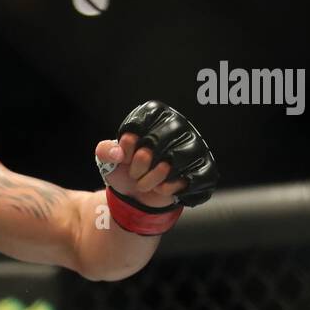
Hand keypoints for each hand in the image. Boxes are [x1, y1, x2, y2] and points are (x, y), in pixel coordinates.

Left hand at [94, 101, 217, 209]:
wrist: (140, 194)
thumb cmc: (126, 168)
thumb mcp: (109, 158)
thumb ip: (105, 150)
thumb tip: (117, 153)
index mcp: (157, 115)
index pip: (138, 125)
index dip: (127, 145)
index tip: (124, 155)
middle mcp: (179, 125)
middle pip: (154, 143)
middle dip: (138, 164)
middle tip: (134, 173)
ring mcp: (195, 146)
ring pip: (170, 163)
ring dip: (150, 179)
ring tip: (145, 182)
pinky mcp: (204, 168)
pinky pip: (185, 180)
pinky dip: (166, 188)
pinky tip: (160, 188)